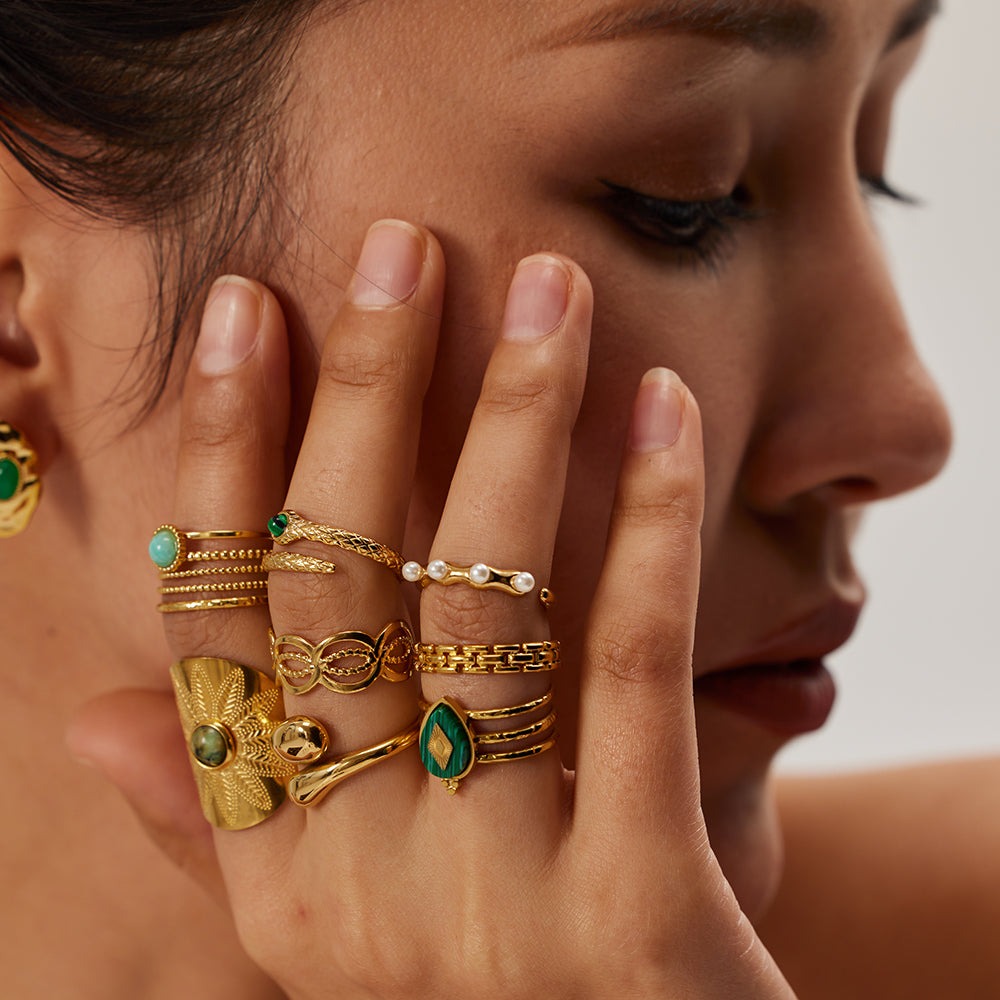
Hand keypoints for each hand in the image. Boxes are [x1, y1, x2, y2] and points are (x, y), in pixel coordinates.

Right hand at [72, 219, 795, 997]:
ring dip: (517, 420)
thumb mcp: (340, 926)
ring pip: (483, 606)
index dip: (224, 452)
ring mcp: (494, 905)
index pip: (222, 625)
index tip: (246, 310)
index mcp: (275, 873)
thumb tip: (102, 714)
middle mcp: (355, 887)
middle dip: (366, 392)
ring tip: (549, 286)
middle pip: (342, 585)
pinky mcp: (638, 915)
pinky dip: (647, 526)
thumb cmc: (499, 996)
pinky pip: (631, 676)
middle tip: (401, 246)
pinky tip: (663, 407)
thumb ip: (228, 820)